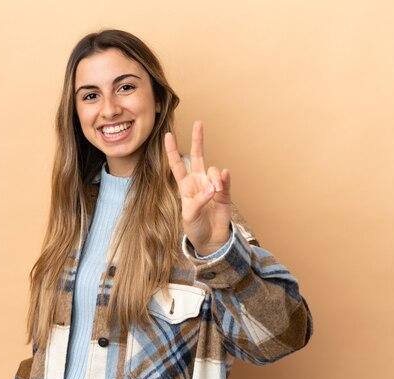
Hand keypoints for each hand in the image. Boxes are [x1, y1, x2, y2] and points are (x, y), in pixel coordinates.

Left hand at [165, 121, 231, 255]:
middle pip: (197, 156)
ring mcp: (212, 185)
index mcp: (185, 186)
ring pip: (213, 171)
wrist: (210, 240)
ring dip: (214, 179)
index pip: (177, 165)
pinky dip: (224, 178)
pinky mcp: (225, 192)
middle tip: (199, 124)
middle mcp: (198, 182)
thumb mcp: (189, 216)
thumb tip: (212, 188)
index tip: (168, 135)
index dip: (172, 151)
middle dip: (198, 140)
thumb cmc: (195, 228)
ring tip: (215, 192)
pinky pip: (225, 180)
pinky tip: (224, 177)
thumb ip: (198, 201)